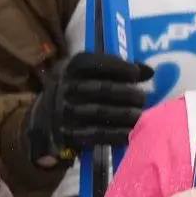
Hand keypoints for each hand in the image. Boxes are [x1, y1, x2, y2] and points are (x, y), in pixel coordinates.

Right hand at [25, 53, 153, 166]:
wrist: (46, 116)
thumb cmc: (77, 89)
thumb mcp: (86, 72)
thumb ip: (114, 69)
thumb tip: (149, 72)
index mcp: (68, 68)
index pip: (93, 63)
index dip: (118, 67)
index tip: (135, 73)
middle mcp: (64, 88)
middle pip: (101, 89)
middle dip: (127, 93)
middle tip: (142, 97)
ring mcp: (65, 112)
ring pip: (101, 112)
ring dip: (126, 114)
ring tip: (140, 115)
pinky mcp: (69, 133)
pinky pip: (97, 134)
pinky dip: (117, 133)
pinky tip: (130, 132)